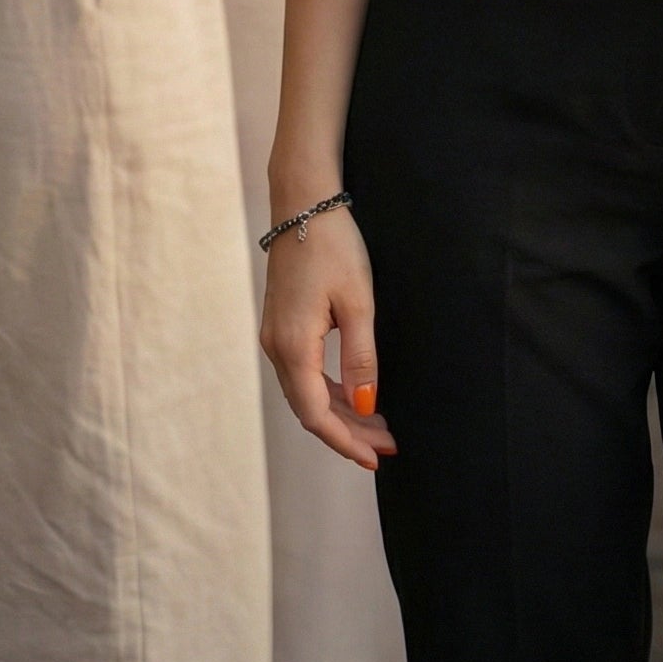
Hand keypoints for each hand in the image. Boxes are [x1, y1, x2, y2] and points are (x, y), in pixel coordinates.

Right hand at [259, 202, 396, 470]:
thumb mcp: (358, 302)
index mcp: (293, 346)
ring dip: (341, 413)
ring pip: (306, 392)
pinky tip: (355, 396)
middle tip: (387, 447)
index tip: (375, 458)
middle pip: (310, 408)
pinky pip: (303, 373)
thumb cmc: (334, 246)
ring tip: (378, 428)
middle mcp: (276, 347)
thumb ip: (361, 357)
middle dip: (349, 432)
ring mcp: (275, 337)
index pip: (317, 414)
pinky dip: (329, 391)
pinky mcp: (281, 326)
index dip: (345, 441)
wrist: (304, 203)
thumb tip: (367, 406)